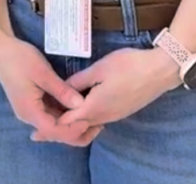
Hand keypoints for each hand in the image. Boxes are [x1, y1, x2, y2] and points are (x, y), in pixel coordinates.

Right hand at [0, 32, 97, 145]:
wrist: (0, 48)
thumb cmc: (19, 59)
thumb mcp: (42, 72)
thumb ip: (61, 90)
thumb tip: (81, 105)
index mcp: (30, 111)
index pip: (54, 130)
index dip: (73, 129)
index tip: (90, 121)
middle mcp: (29, 116)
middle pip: (54, 131)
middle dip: (75, 130)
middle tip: (97, 124)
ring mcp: (29, 110)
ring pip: (52, 123)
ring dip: (70, 122)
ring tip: (92, 117)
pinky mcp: (31, 102)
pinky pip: (49, 113)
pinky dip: (63, 113)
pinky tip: (76, 108)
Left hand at [33, 47, 180, 140]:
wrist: (160, 71)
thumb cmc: (129, 66)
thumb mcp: (100, 68)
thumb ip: (80, 80)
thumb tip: (63, 89)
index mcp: (95, 107)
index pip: (67, 124)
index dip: (51, 126)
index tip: (35, 130)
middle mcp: (103, 116)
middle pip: (76, 130)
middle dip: (59, 130)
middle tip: (42, 129)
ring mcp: (114, 115)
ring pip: (88, 126)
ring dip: (73, 125)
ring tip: (58, 119)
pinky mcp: (121, 111)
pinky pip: (98, 121)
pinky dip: (85, 120)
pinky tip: (81, 110)